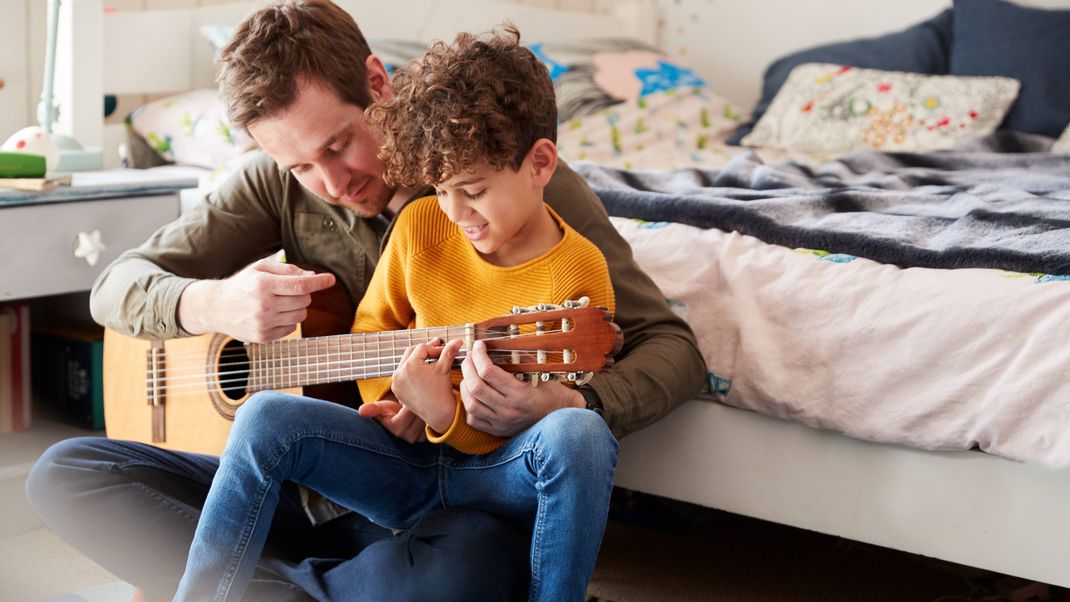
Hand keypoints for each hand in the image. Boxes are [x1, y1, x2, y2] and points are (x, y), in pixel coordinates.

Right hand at [178, 256, 335, 341]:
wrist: (217, 307)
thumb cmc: (243, 284)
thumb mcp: (260, 268)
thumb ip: (287, 270)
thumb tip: (312, 277)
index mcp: (263, 285)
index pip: (300, 285)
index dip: (319, 282)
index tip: (331, 279)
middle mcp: (264, 306)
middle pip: (304, 300)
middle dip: (303, 293)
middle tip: (288, 290)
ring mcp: (263, 324)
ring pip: (301, 316)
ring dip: (297, 307)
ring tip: (280, 302)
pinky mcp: (264, 337)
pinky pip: (292, 329)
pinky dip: (288, 321)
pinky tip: (273, 314)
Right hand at [358, 399, 427, 442]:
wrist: (400, 420)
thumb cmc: (389, 412)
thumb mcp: (381, 408)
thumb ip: (373, 409)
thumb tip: (361, 411)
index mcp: (398, 429)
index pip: (411, 408)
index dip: (411, 398)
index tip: (408, 396)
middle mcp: (411, 437)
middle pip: (423, 412)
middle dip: (421, 401)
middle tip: (417, 396)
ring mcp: (421, 438)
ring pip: (431, 415)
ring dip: (428, 406)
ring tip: (421, 403)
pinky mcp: (429, 436)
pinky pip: (436, 420)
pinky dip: (434, 412)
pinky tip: (429, 408)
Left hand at [391, 338, 462, 433]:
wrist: (439, 414)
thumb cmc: (442, 392)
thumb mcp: (445, 369)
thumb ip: (449, 352)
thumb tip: (458, 340)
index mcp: (410, 366)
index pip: (422, 348)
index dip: (435, 348)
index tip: (444, 351)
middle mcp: (399, 373)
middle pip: (411, 352)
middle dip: (424, 350)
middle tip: (436, 348)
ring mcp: (396, 382)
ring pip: (405, 362)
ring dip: (417, 359)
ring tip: (429, 359)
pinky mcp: (397, 389)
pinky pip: (402, 374)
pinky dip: (411, 370)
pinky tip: (421, 370)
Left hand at [459, 340, 584, 436]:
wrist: (560, 417)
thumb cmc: (549, 392)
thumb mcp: (537, 372)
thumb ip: (517, 359)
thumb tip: (496, 344)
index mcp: (520, 394)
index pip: (488, 372)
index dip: (479, 355)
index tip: (479, 346)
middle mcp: (509, 410)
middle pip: (475, 387)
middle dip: (468, 367)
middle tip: (470, 357)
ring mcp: (501, 423)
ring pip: (470, 404)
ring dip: (465, 386)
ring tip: (469, 375)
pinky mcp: (497, 431)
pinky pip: (473, 419)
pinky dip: (468, 405)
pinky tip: (473, 394)